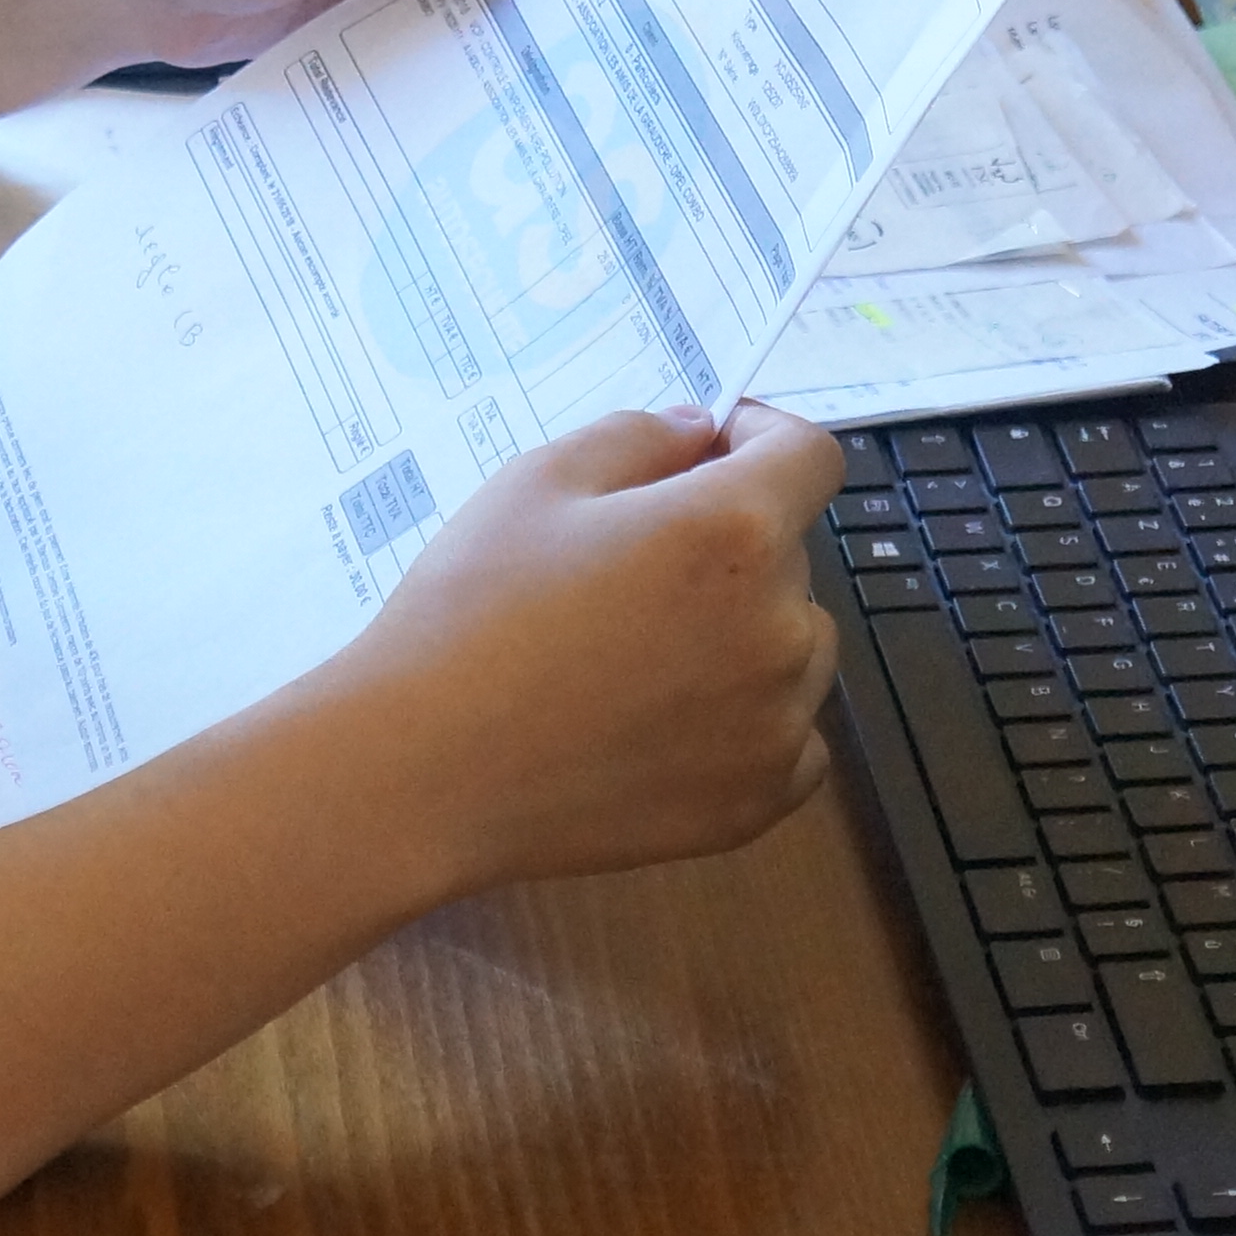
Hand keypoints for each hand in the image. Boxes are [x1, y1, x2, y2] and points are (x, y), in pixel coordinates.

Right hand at [316, 401, 846, 892]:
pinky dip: (750, 719)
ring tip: (645, 650)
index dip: (762, 437)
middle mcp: (780, 627)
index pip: (810, 456)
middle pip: (792, 555)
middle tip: (633, 566)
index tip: (710, 452)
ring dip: (750, 630)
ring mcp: (776, 725)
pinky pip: (790, 737)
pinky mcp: (757, 802)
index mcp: (734, 531)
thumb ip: (638, 437)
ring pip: (797, 646)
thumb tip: (700, 434)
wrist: (426, 768)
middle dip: (732, 541)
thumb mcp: (538, 482)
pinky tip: (665, 719)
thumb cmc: (472, 610)